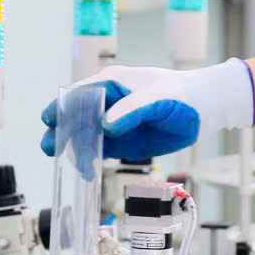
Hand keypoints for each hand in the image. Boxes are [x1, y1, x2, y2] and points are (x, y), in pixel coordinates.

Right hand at [39, 60, 254, 163]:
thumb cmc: (183, 95)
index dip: (62, 107)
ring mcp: (112, 121)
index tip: (50, 121)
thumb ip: (131, 111)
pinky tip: (87, 171)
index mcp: (110, 83)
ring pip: (84, 135)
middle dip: (62, 131)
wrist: (204, 109)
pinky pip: (98, 149)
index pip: (79, 94)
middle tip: (51, 147)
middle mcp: (106, 102)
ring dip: (74, 148)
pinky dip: (90, 159)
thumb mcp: (158, 100)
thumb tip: (106, 125)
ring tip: (71, 164)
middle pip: (75, 116)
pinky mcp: (121, 140)